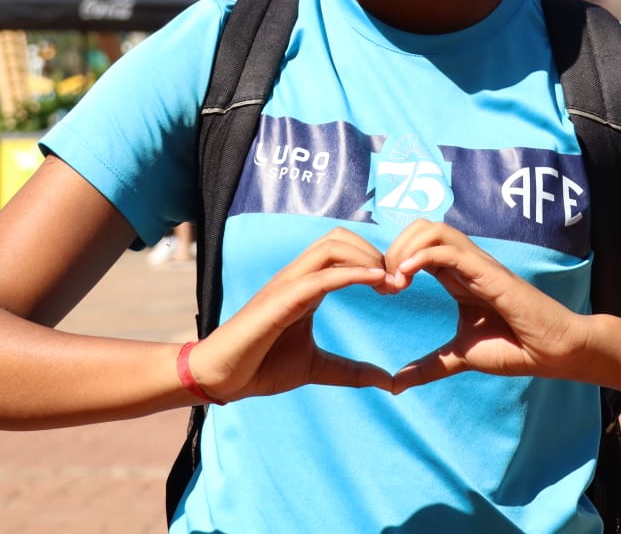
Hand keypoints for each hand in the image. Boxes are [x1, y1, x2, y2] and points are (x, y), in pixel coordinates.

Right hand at [189, 228, 395, 401]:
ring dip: (366, 258)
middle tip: (397, 283)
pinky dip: (351, 273)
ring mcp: (287, 284)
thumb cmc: (260, 366)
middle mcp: (297, 277)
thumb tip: (388, 382)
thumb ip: (351, 371)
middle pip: (339, 237)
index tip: (399, 287)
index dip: (374, 261)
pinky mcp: (280, 299)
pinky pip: (320, 276)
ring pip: (331, 246)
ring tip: (389, 283)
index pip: (343, 251)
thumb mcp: (316, 368)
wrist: (222, 377)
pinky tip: (375, 282)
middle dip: (374, 252)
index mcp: (306, 286)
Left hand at [383, 220, 588, 393]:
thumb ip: (428, 366)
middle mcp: (465, 263)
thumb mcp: (459, 356)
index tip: (383, 290)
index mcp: (456, 276)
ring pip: (433, 230)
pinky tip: (406, 278)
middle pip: (421, 227)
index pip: (417, 244)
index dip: (393, 259)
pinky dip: (422, 256)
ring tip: (395, 281)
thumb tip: (395, 384)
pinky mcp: (488, 272)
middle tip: (385, 284)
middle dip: (394, 248)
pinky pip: (449, 250)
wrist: (551, 352)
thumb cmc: (513, 348)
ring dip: (405, 248)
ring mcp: (478, 265)